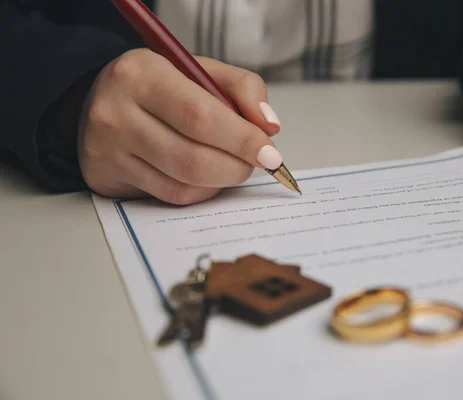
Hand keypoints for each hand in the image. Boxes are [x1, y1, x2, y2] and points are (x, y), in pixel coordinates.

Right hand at [78, 49, 281, 204]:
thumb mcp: (200, 70)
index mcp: (142, 74)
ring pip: (183, 184)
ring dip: (222, 181)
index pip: (200, 116)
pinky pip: (170, 197)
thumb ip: (243, 88)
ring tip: (233, 165)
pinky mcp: (108, 179)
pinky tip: (207, 176)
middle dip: (237, 166)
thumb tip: (269, 127)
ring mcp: (109, 151)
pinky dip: (201, 191)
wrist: (97, 99)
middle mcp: (117, 114)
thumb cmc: (159, 85)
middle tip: (255, 162)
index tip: (270, 154)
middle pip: (193, 159)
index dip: (242, 140)